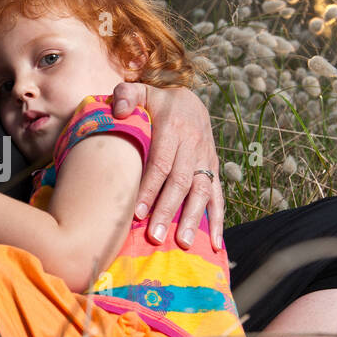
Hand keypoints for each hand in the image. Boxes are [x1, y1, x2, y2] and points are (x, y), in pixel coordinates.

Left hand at [110, 82, 224, 250]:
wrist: (190, 101)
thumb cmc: (156, 103)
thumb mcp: (141, 91)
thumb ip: (126, 96)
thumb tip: (117, 110)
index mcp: (174, 127)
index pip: (161, 162)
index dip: (151, 188)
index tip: (138, 212)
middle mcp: (194, 145)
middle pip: (181, 182)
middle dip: (168, 211)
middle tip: (155, 237)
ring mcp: (207, 160)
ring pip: (202, 192)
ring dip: (193, 219)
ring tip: (183, 244)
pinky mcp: (214, 171)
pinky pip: (218, 196)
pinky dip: (218, 221)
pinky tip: (215, 244)